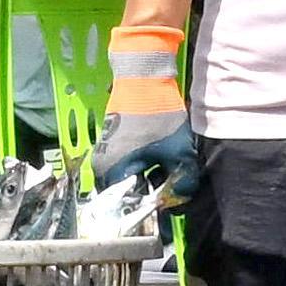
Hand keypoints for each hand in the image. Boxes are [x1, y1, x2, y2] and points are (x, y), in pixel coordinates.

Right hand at [92, 23, 196, 202]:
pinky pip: (126, 166)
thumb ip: (183, 180)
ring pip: (128, 179)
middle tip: (173, 188)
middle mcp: (101, 167)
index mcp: (112, 173)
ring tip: (169, 171)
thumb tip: (183, 198)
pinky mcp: (110, 144)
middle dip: (151, 194)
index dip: (153, 208)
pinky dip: (144, 167)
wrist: (143, 78)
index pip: (130, 206)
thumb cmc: (157, 115)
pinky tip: (161, 160)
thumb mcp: (178, 151)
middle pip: (128, 194)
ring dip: (149, 180)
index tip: (171, 203)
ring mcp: (104, 154)